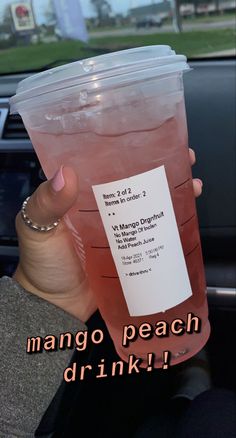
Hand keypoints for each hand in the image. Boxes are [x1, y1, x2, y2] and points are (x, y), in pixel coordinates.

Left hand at [13, 148, 201, 321]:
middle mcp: (103, 206)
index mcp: (80, 193)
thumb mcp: (38, 228)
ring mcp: (119, 228)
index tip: (151, 140)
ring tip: (192, 186)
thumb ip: (46, 203)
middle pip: (135, 181)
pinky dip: (168, 225)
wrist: (55, 304)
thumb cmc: (41, 263)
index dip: (129, 149)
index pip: (107, 162)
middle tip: (183, 160)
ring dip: (171, 194)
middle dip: (160, 169)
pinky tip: (183, 218)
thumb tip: (65, 174)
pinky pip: (151, 232)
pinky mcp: (130, 249)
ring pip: (148, 204)